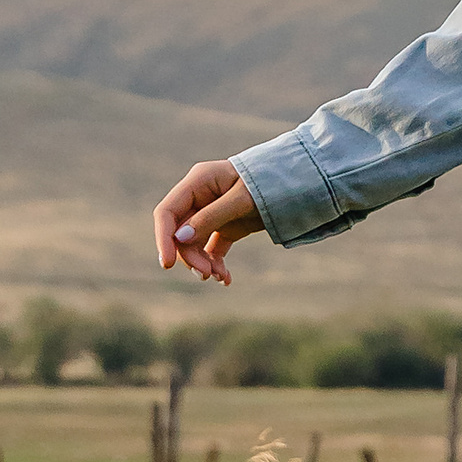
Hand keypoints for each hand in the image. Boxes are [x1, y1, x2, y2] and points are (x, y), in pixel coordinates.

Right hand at [154, 157, 264, 285]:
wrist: (298, 182)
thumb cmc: (269, 182)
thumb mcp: (242, 200)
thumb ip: (211, 217)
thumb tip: (179, 238)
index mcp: (199, 182)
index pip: (167, 212)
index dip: (163, 238)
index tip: (167, 264)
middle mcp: (200, 197)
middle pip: (179, 233)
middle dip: (190, 256)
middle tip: (206, 274)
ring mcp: (211, 213)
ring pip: (194, 244)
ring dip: (203, 263)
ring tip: (220, 277)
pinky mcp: (226, 226)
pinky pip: (212, 249)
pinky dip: (216, 264)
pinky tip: (225, 279)